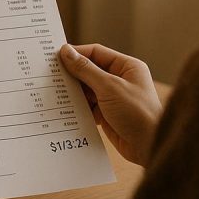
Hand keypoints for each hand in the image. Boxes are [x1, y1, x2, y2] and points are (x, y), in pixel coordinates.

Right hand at [59, 43, 162, 165]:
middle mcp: (120, 80)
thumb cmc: (138, 113)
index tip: (54, 56)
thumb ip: (86, 69)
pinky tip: (63, 108)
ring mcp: (113, 97)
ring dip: (73, 91)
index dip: (76, 53)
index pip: (96, 53)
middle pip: (90, 70)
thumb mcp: (110, 87)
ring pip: (87, 89)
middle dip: (72, 74)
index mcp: (127, 67)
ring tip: (53, 91)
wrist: (149, 147)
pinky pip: (87, 106)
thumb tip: (67, 52)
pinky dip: (77, 107)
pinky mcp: (107, 114)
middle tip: (49, 74)